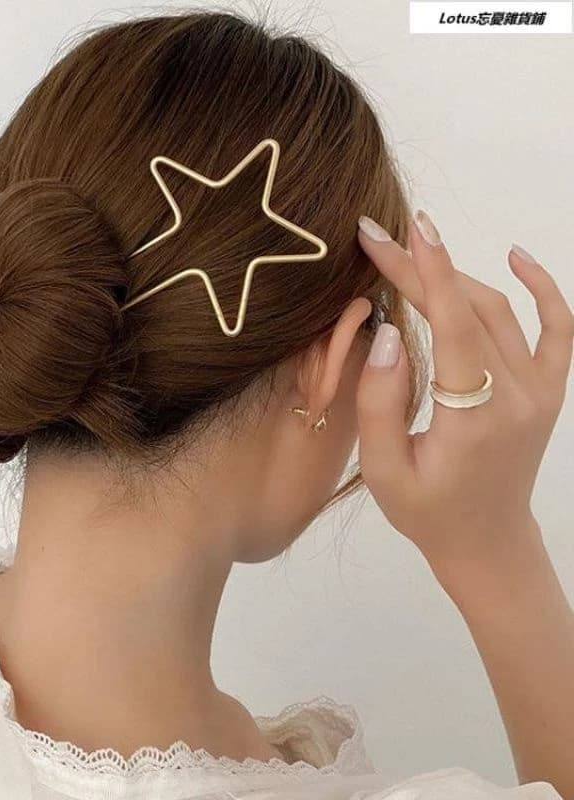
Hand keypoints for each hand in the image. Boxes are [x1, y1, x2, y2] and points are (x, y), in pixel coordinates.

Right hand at [355, 210, 572, 568]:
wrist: (488, 540)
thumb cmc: (427, 512)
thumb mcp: (384, 472)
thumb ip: (380, 405)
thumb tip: (386, 335)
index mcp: (475, 418)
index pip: (453, 326)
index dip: (427, 273)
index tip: (402, 231)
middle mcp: (519, 395)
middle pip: (471, 309)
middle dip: (422, 268)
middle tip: (378, 239)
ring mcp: (543, 390)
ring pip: (501, 311)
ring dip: (455, 278)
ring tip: (411, 257)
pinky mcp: (551, 389)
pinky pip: (557, 327)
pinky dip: (542, 288)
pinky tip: (516, 257)